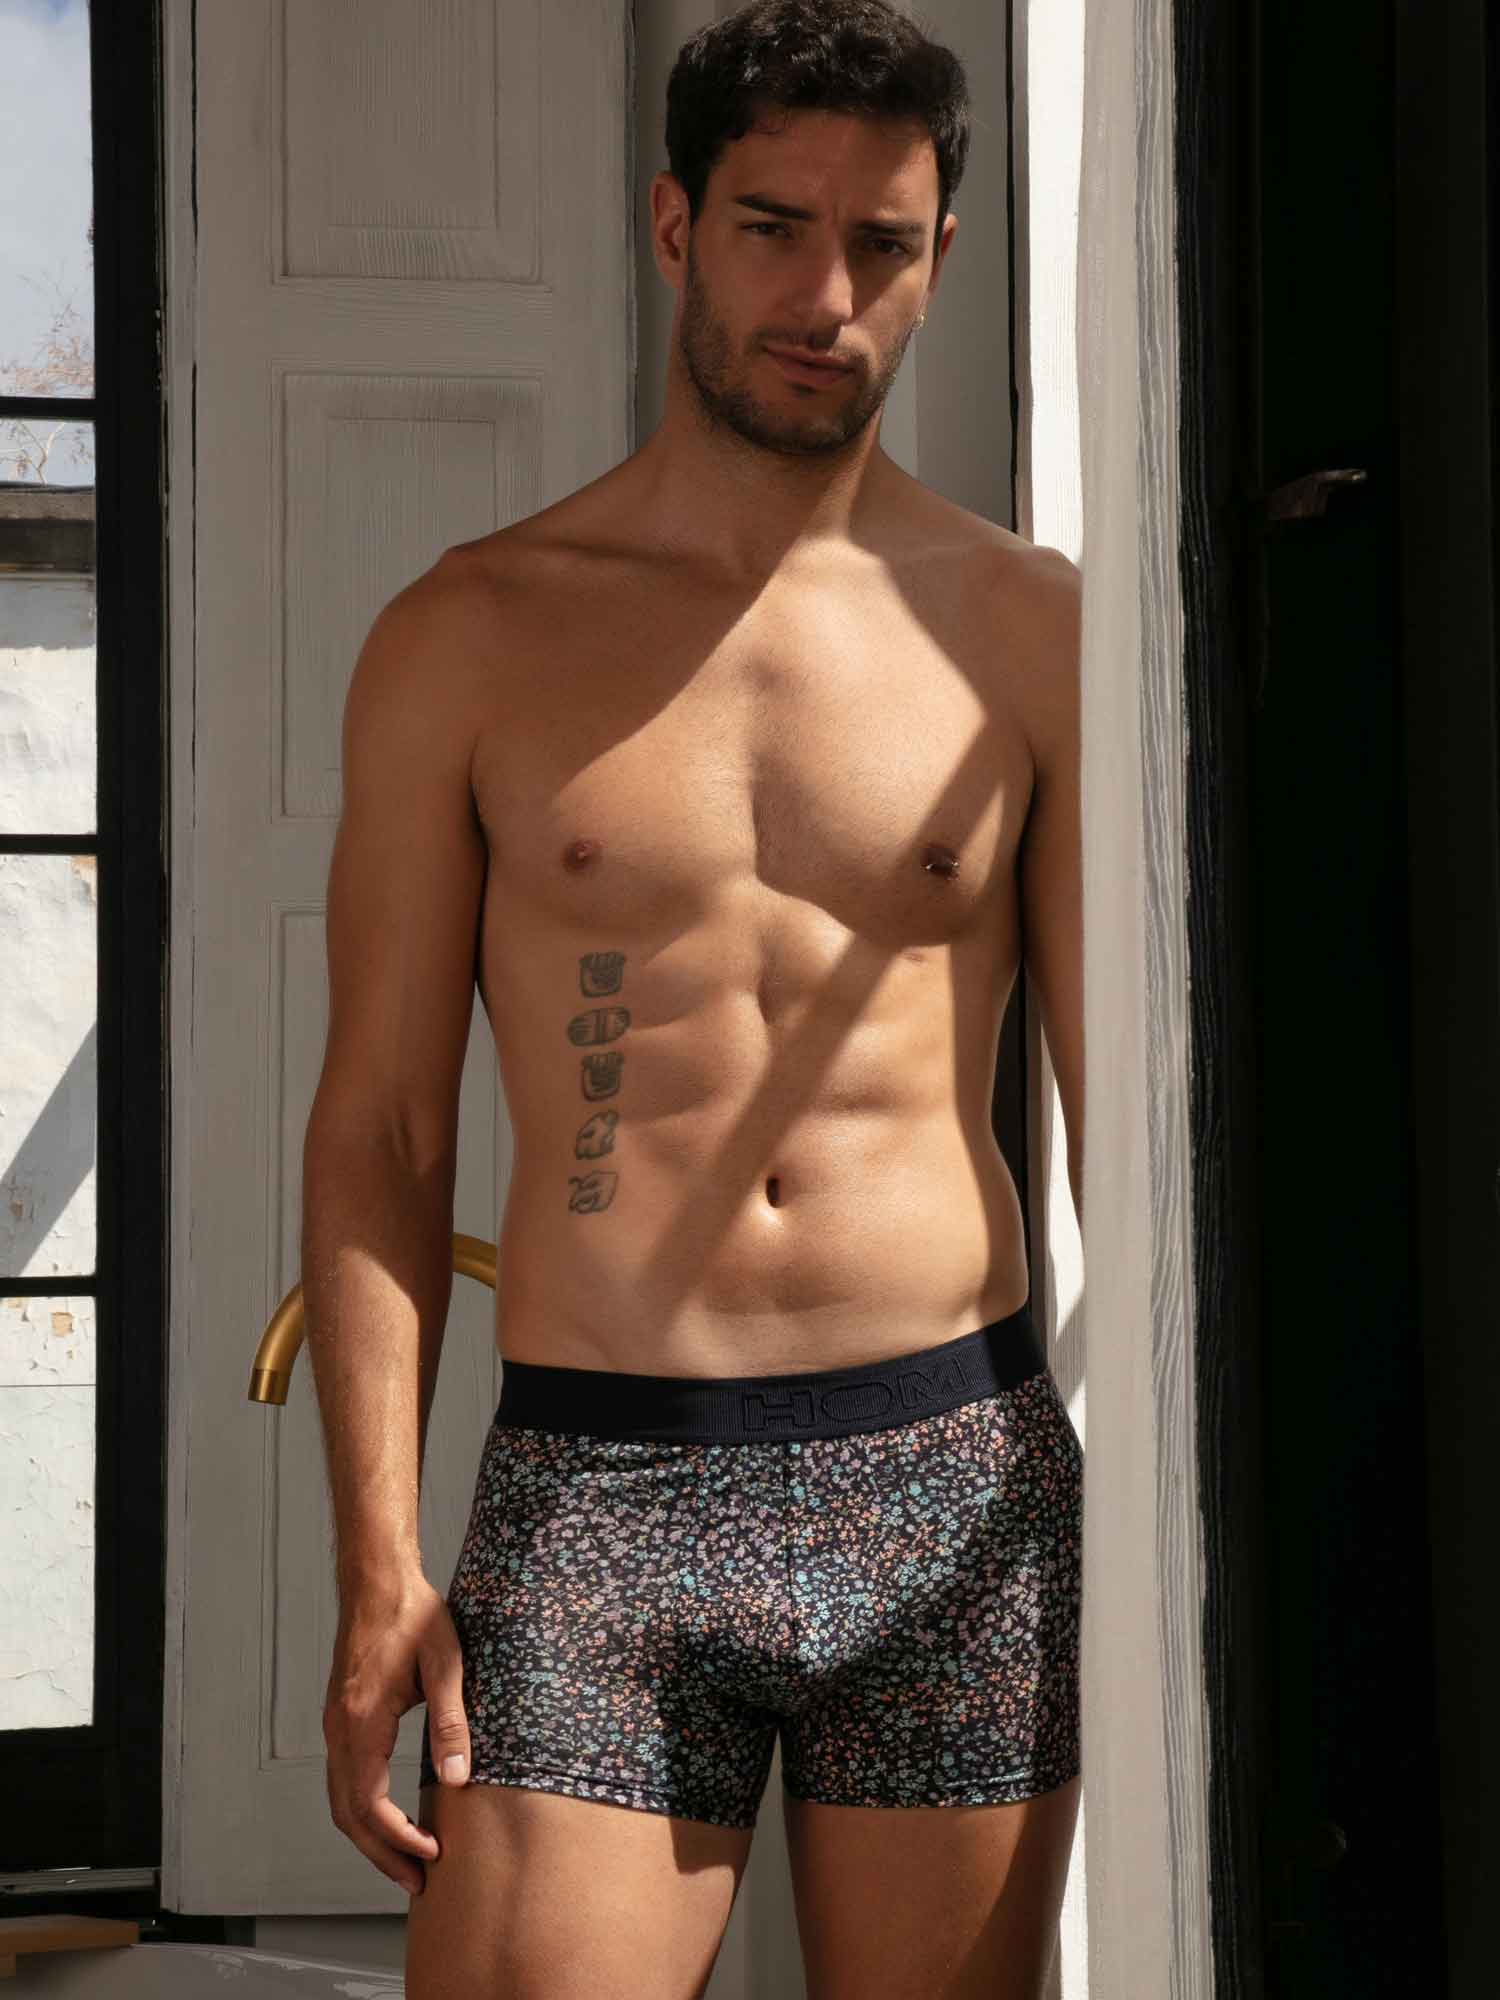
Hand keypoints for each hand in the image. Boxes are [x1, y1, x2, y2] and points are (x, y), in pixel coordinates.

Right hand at [322, 1576, 469, 1897]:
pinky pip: (343, 1779)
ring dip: (370, 1837)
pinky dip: (363, 1810)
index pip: (369, 1804)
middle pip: (348, 1814)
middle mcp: (339, 1729)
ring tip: (407, 1860)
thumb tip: (458, 1780)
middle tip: (418, 1882)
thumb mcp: (446, 1665)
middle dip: (382, 1854)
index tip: (431, 1855)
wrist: (377, 1581)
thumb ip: (451, 1723)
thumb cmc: (413, 1615)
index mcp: (361, 1721)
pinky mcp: (341, 1718)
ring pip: (341, 1801)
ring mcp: (335, 1725)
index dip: (397, 1839)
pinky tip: (391, 1817)